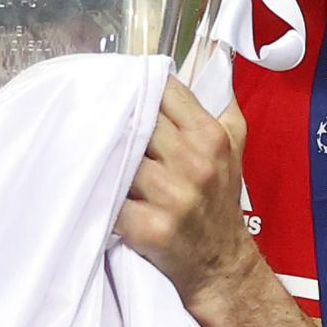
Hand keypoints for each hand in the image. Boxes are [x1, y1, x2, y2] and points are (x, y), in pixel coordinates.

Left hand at [114, 77, 264, 314]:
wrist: (222, 265)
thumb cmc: (221, 202)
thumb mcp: (235, 146)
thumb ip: (221, 105)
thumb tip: (216, 61)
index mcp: (210, 137)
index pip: (164, 91)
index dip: (139, 87)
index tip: (121, 88)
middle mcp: (193, 163)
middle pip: (136, 121)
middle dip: (117, 122)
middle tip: (93, 118)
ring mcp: (171, 196)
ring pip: (119, 159)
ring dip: (104, 159)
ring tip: (90, 156)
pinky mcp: (149, 228)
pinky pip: (110, 200)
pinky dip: (98, 195)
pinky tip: (91, 190)